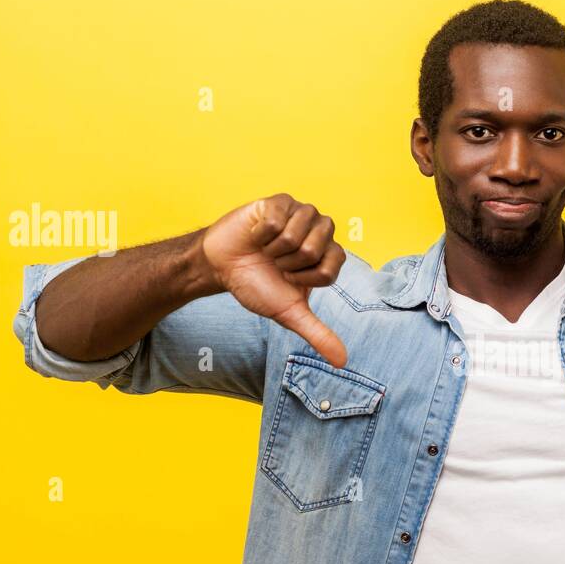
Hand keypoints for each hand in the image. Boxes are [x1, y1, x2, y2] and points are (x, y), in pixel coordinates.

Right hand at [201, 193, 347, 367]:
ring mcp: (301, 213)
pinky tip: (256, 235)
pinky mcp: (279, 201)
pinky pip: (276, 220)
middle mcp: (320, 231)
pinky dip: (260, 234)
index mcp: (329, 255)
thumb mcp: (289, 313)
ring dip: (274, 248)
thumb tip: (342, 362)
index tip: (289, 278)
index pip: (331, 269)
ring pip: (296, 234)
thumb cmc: (258, 286)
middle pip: (315, 249)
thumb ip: (318, 334)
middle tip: (276, 263)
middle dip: (289, 263)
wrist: (222, 268)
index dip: (304, 278)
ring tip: (267, 249)